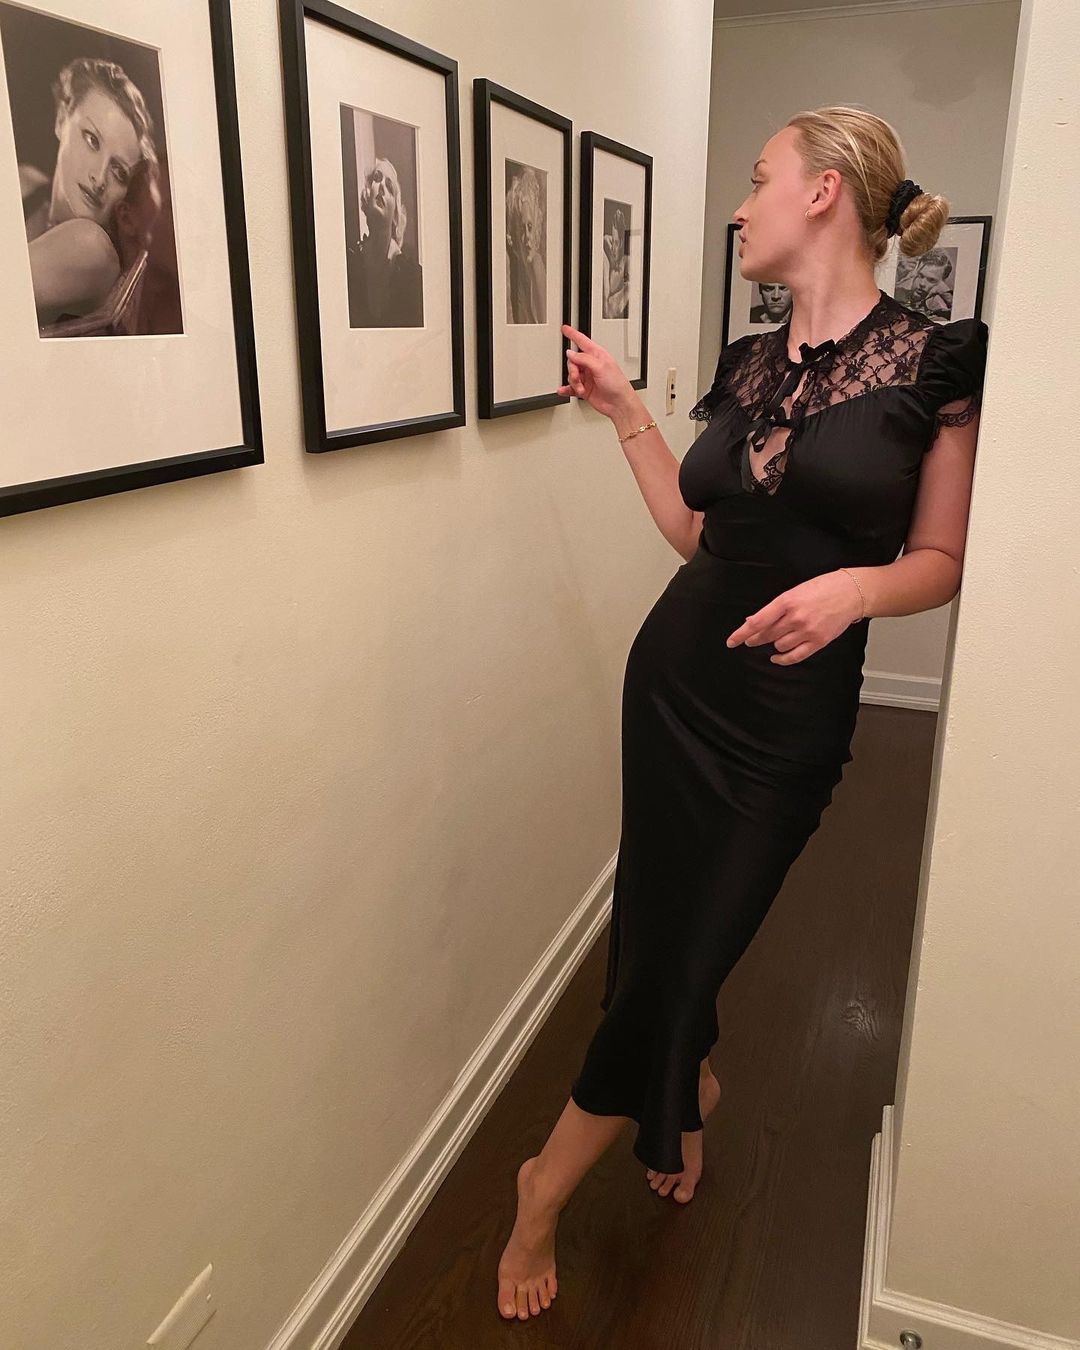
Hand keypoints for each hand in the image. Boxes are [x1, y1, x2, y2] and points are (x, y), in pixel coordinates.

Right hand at [557, 323, 634, 420]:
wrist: (619, 404)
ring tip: (581, 388)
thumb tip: (571, 353)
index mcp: (597, 355)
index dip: (573, 334)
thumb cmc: (617, 384)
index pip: (582, 341)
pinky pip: (571, 387)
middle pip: (573, 361)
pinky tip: (563, 390)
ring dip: (574, 382)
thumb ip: (584, 358)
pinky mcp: (584, 389)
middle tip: (578, 377)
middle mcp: (591, 365)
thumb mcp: (601, 367)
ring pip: (572, 375)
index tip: (564, 328)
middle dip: (573, 370)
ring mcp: (588, 377)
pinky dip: (567, 389)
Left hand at [724, 570, 863, 664]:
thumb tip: (754, 620)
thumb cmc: (824, 587)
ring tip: (775, 638)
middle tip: (751, 640)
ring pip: (779, 646)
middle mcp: (795, 617)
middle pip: (766, 635)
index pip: (758, 621)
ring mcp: (807, 631)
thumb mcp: (795, 591)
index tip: (732, 641)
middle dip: (755, 639)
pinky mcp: (818, 641)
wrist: (851, 592)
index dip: (741, 633)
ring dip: (773, 644)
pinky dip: (782, 659)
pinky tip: (776, 657)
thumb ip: (775, 608)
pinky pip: (794, 656)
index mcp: (787, 601)